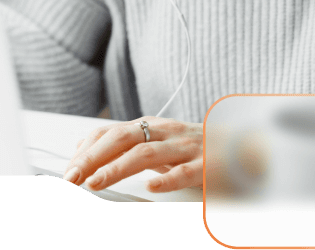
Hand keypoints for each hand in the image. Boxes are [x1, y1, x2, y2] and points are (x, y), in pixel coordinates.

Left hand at [63, 117, 202, 192]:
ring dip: (117, 168)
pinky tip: (152, 187)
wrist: (246, 146)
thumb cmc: (197, 148)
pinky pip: (186, 171)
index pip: (110, 132)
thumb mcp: (158, 143)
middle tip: (73, 178)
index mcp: (151, 127)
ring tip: (97, 182)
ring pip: (146, 153)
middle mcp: (165, 133)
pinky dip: (168, 179)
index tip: (68, 169)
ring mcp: (186, 147)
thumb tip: (85, 148)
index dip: (87, 149)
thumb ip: (127, 145)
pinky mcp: (208, 165)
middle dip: (93, 157)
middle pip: (122, 138)